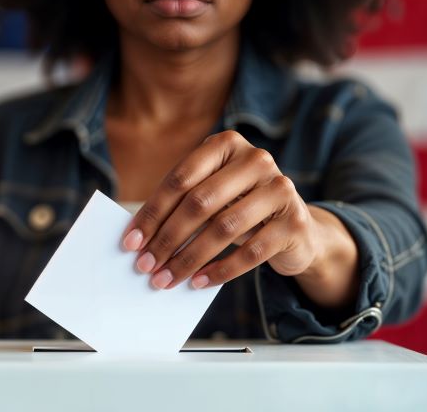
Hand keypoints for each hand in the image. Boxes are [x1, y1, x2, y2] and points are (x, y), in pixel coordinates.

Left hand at [121, 130, 323, 289]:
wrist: (295, 228)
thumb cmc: (240, 208)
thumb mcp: (212, 196)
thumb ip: (182, 204)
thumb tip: (139, 236)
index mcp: (227, 144)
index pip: (181, 178)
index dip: (153, 212)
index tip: (131, 241)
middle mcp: (256, 160)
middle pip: (200, 202)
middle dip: (167, 238)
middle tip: (146, 265)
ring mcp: (280, 189)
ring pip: (224, 228)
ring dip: (189, 258)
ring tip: (167, 279)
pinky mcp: (294, 222)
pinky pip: (251, 251)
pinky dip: (220, 270)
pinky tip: (199, 282)